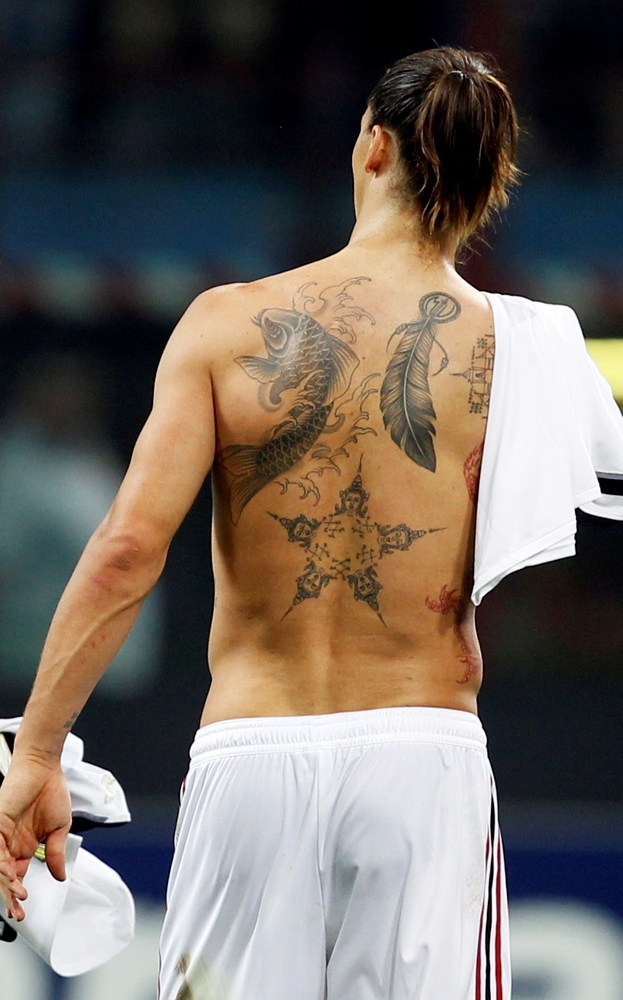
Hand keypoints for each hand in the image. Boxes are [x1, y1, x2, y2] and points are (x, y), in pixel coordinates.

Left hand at [0, 754, 71, 921]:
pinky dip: (2, 865)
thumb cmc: (52, 790)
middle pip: (5, 876)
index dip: (17, 894)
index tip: (22, 910)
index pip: (15, 876)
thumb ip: (57, 853)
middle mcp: (10, 842)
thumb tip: (61, 875)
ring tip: (16, 898)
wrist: (46, 766)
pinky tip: (10, 877)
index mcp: (24, 845)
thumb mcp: (60, 828)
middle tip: (17, 912)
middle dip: (10, 897)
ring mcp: (2, 833)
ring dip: (7, 884)